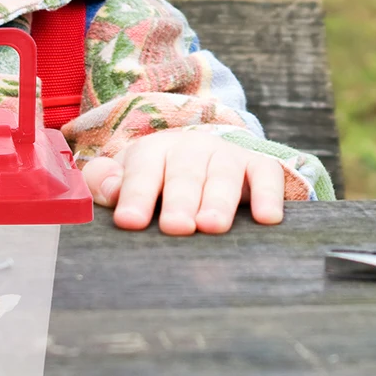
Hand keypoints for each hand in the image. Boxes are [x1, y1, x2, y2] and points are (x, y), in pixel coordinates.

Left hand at [79, 129, 284, 234]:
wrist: (200, 159)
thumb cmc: (156, 181)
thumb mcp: (126, 178)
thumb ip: (106, 183)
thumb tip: (108, 189)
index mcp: (151, 151)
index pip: (141, 172)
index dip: (134, 196)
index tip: (129, 221)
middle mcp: (189, 148)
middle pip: (183, 174)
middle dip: (179, 200)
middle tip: (176, 227)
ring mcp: (225, 155)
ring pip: (222, 175)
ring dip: (218, 200)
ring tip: (211, 226)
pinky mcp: (258, 165)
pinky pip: (266, 175)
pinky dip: (268, 194)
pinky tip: (267, 217)